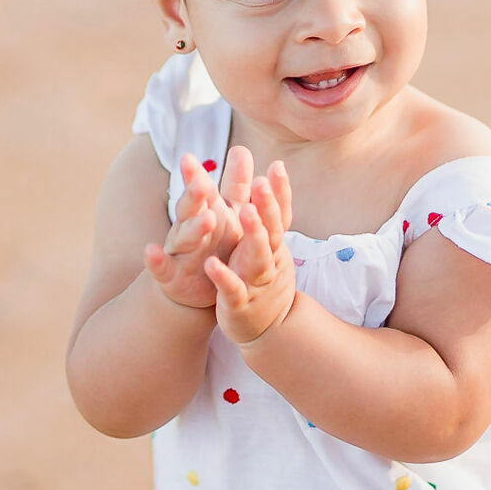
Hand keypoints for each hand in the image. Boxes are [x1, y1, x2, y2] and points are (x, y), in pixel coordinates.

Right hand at [144, 152, 245, 308]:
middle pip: (189, 209)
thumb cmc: (215, 244)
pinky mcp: (170, 277)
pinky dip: (155, 261)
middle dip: (194, 196)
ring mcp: (179, 253)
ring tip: (207, 218)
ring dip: (194, 228)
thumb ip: (235, 185)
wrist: (197, 288)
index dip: (194, 176)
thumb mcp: (228, 215)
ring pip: (184, 238)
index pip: (199, 191)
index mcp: (203, 212)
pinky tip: (150, 251)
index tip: (189, 158)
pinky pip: (161, 269)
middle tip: (204, 183)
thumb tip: (242, 148)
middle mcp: (187, 229)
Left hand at [204, 163, 296, 344]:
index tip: (278, 166)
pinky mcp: (238, 303)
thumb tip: (266, 162)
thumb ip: (260, 203)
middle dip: (268, 206)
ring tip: (246, 212)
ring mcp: (255, 281)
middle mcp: (268, 259)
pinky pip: (232, 289)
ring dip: (254, 235)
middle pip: (272, 231)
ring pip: (258, 257)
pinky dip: (223, 277)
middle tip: (262, 181)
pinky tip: (210, 264)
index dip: (280, 192)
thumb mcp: (263, 240)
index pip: (280, 214)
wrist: (266, 327)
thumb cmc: (261, 274)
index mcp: (272, 243)